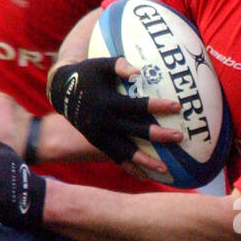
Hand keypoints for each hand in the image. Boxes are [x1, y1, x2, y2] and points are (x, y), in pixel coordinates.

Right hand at [47, 57, 182, 171]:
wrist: (60, 91)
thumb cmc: (87, 73)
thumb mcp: (101, 64)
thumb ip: (120, 65)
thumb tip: (140, 72)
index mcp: (107, 102)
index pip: (137, 106)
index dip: (157, 106)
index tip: (178, 106)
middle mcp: (104, 122)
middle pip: (136, 131)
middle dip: (158, 135)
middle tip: (179, 137)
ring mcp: (100, 135)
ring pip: (126, 152)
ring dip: (146, 162)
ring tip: (166, 170)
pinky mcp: (97, 143)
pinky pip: (115, 158)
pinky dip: (130, 168)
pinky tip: (145, 176)